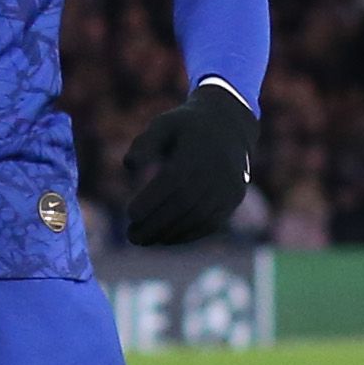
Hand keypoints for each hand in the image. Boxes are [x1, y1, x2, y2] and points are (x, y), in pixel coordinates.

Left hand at [122, 80, 259, 245]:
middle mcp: (216, 172)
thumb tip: (129, 165)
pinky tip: (167, 239)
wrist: (229, 125)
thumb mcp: (163, 124)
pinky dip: (188, 234)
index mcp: (196, 153)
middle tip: (132, 237)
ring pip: (198, 218)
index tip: (129, 214)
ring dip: (170, 233)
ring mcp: (228, 187)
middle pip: (184, 204)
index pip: (172, 182)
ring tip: (145, 240)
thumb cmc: (186, 126)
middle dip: (156, 224)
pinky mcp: (234, 198)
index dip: (151, 200)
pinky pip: (212, 222)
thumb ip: (145, 143)